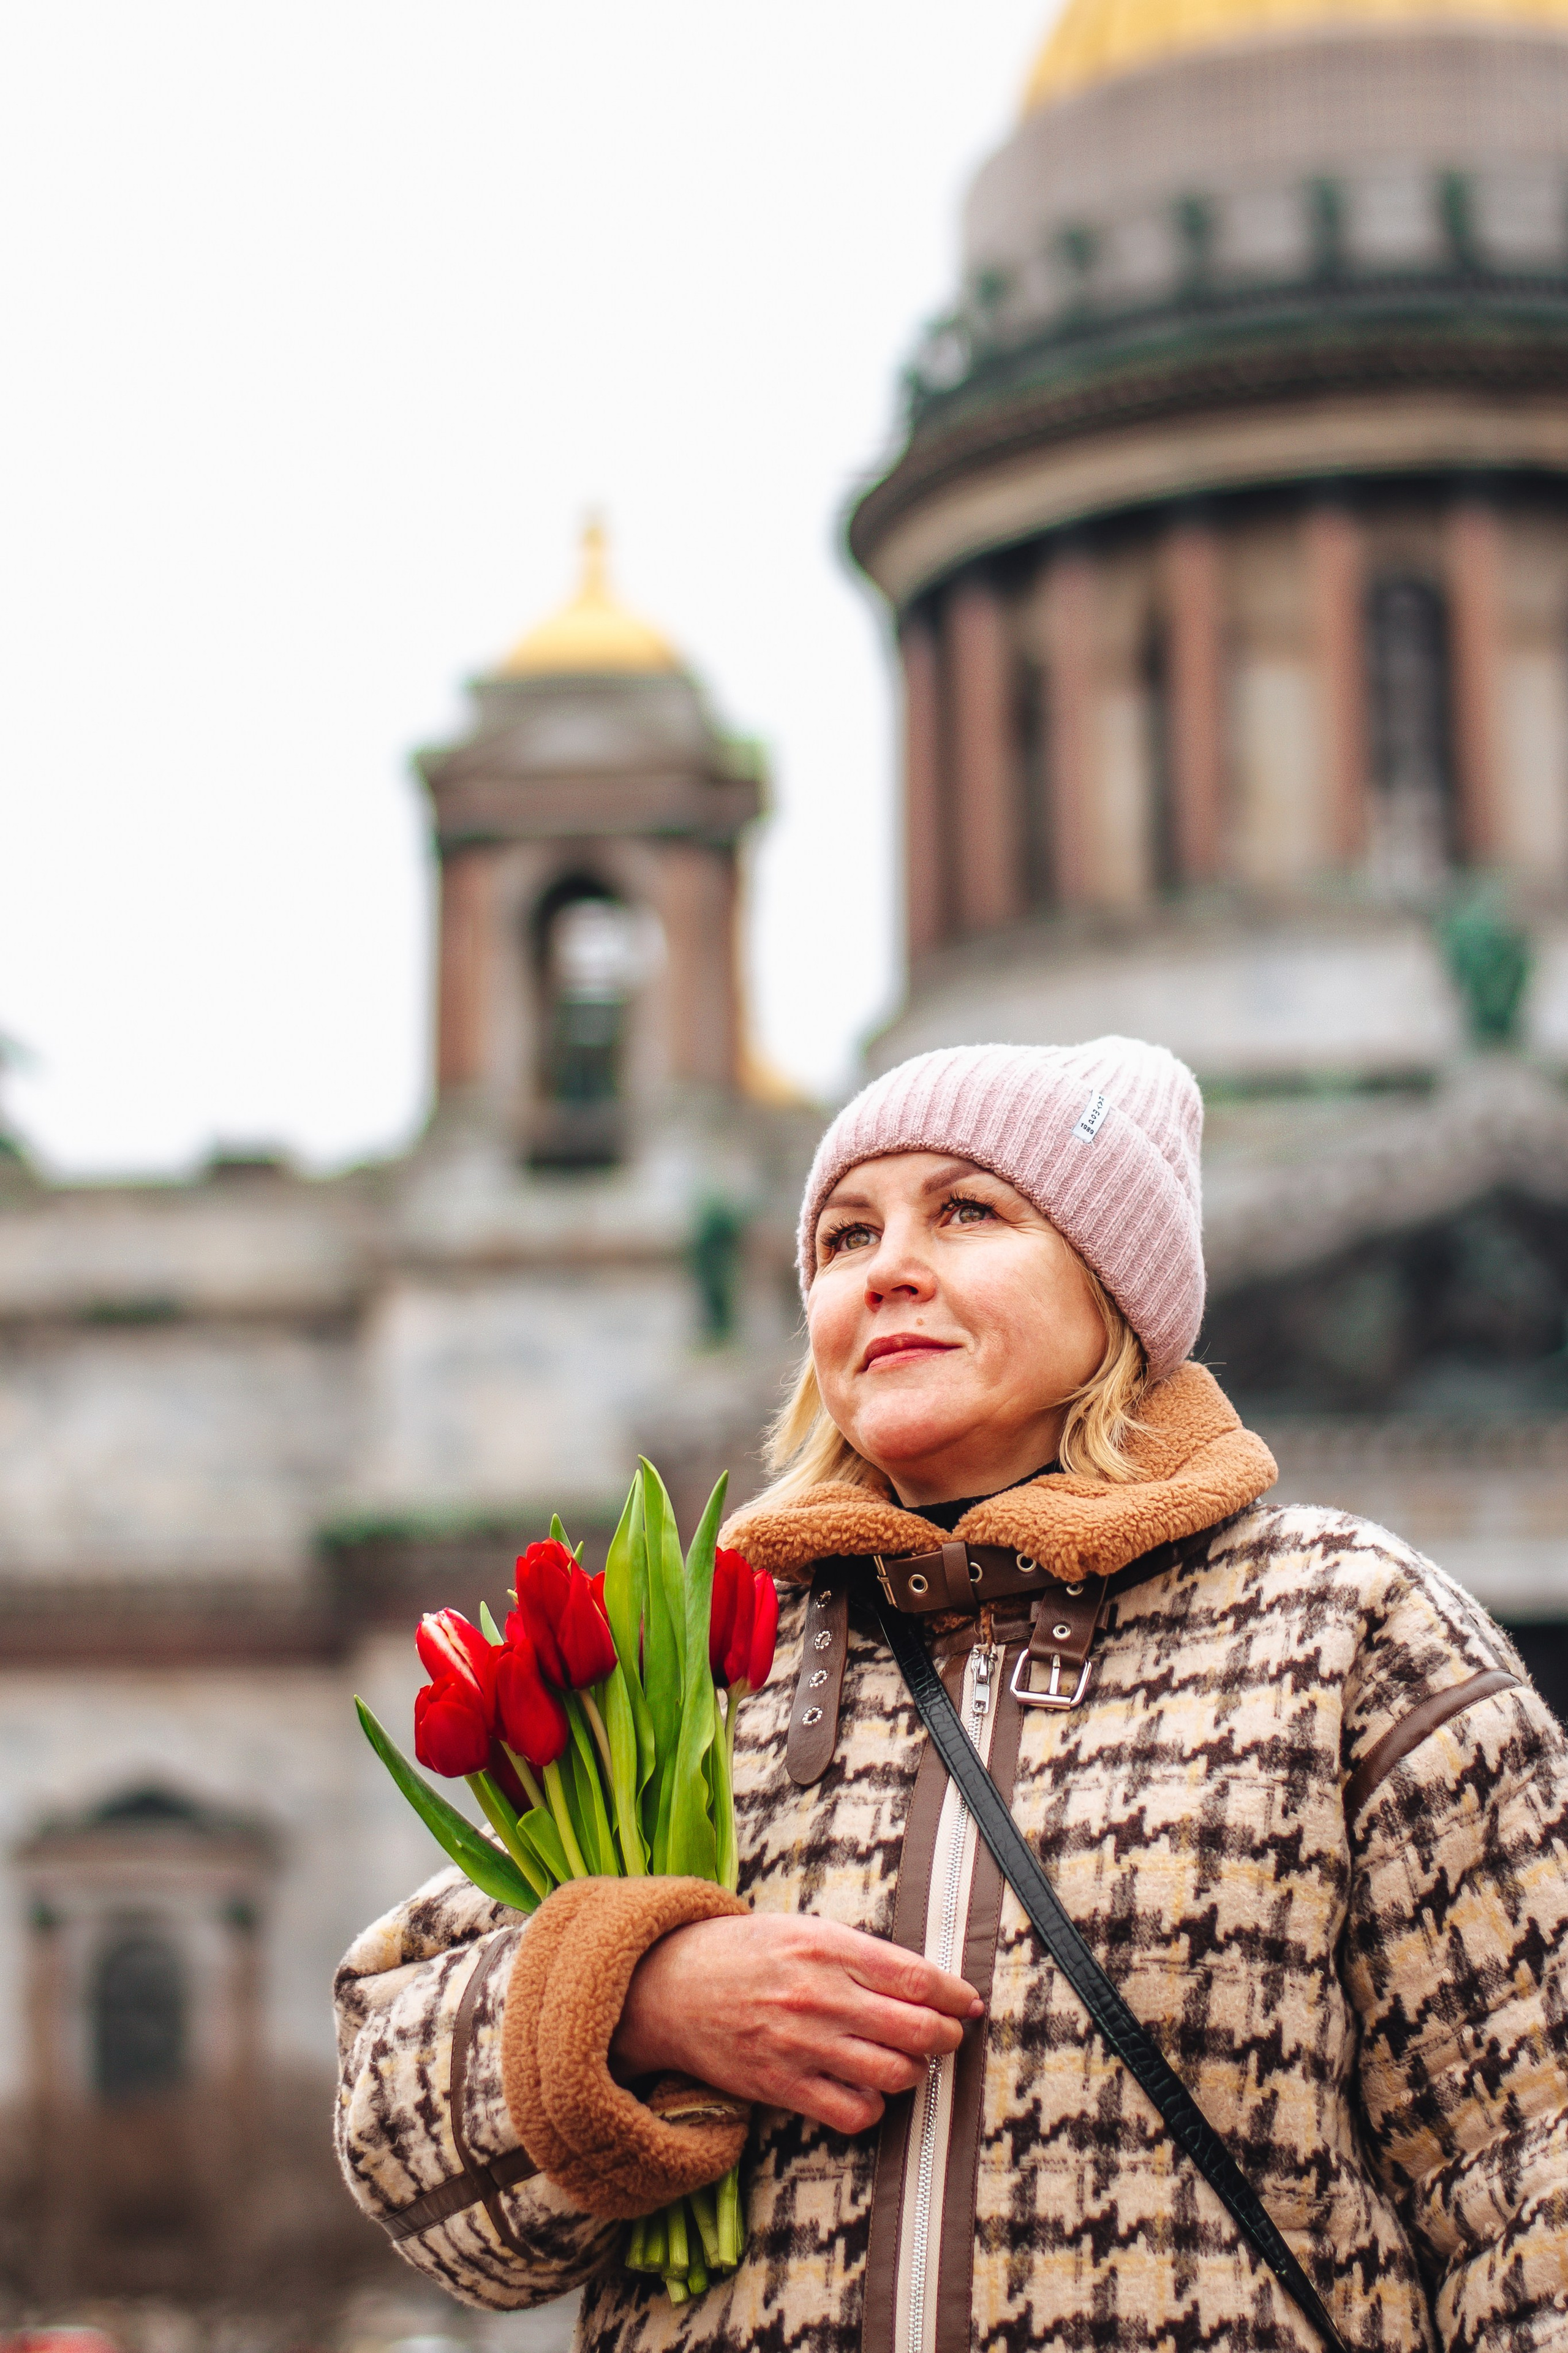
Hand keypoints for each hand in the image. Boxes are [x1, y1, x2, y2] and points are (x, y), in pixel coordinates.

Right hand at [610, 1911, 982, 2134]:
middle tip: (950, 2035)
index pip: (918, 1977)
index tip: (968, 2003)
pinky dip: (873, 2107)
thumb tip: (925, 1981)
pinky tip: (868, 2090)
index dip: (955, 1995)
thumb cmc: (744, 1952)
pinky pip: (852, 2113)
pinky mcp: (782, 2085)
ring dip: (916, 2072)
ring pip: (894, 2074)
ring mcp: (801, 2043)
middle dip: (947, 2036)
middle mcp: (820, 1995)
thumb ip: (860, 1953)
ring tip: (911, 2062)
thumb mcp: (803, 1929)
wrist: (669, 1986)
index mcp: (828, 1946)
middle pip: (917, 2028)